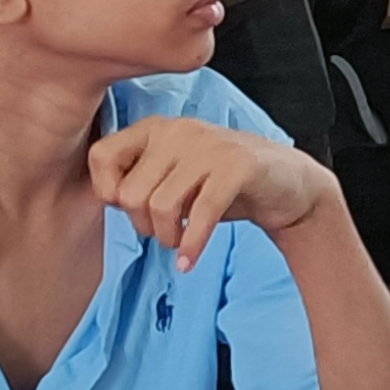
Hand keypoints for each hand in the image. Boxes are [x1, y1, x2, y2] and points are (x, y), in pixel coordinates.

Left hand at [90, 115, 343, 268]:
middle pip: (130, 192)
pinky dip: (192, 244)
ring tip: (181, 242)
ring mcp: (209, 145)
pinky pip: (201, 213)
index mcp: (156, 128)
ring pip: (160, 206)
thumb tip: (108, 200)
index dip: (108, 193)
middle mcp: (178, 130)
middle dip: (143, 226)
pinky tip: (190, 260)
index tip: (132, 211)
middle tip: (165, 232)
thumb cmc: (221, 185)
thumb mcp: (173, 176)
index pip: (101, 157)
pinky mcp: (238, 166)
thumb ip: (139, 180)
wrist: (287, 184)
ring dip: (169, 238)